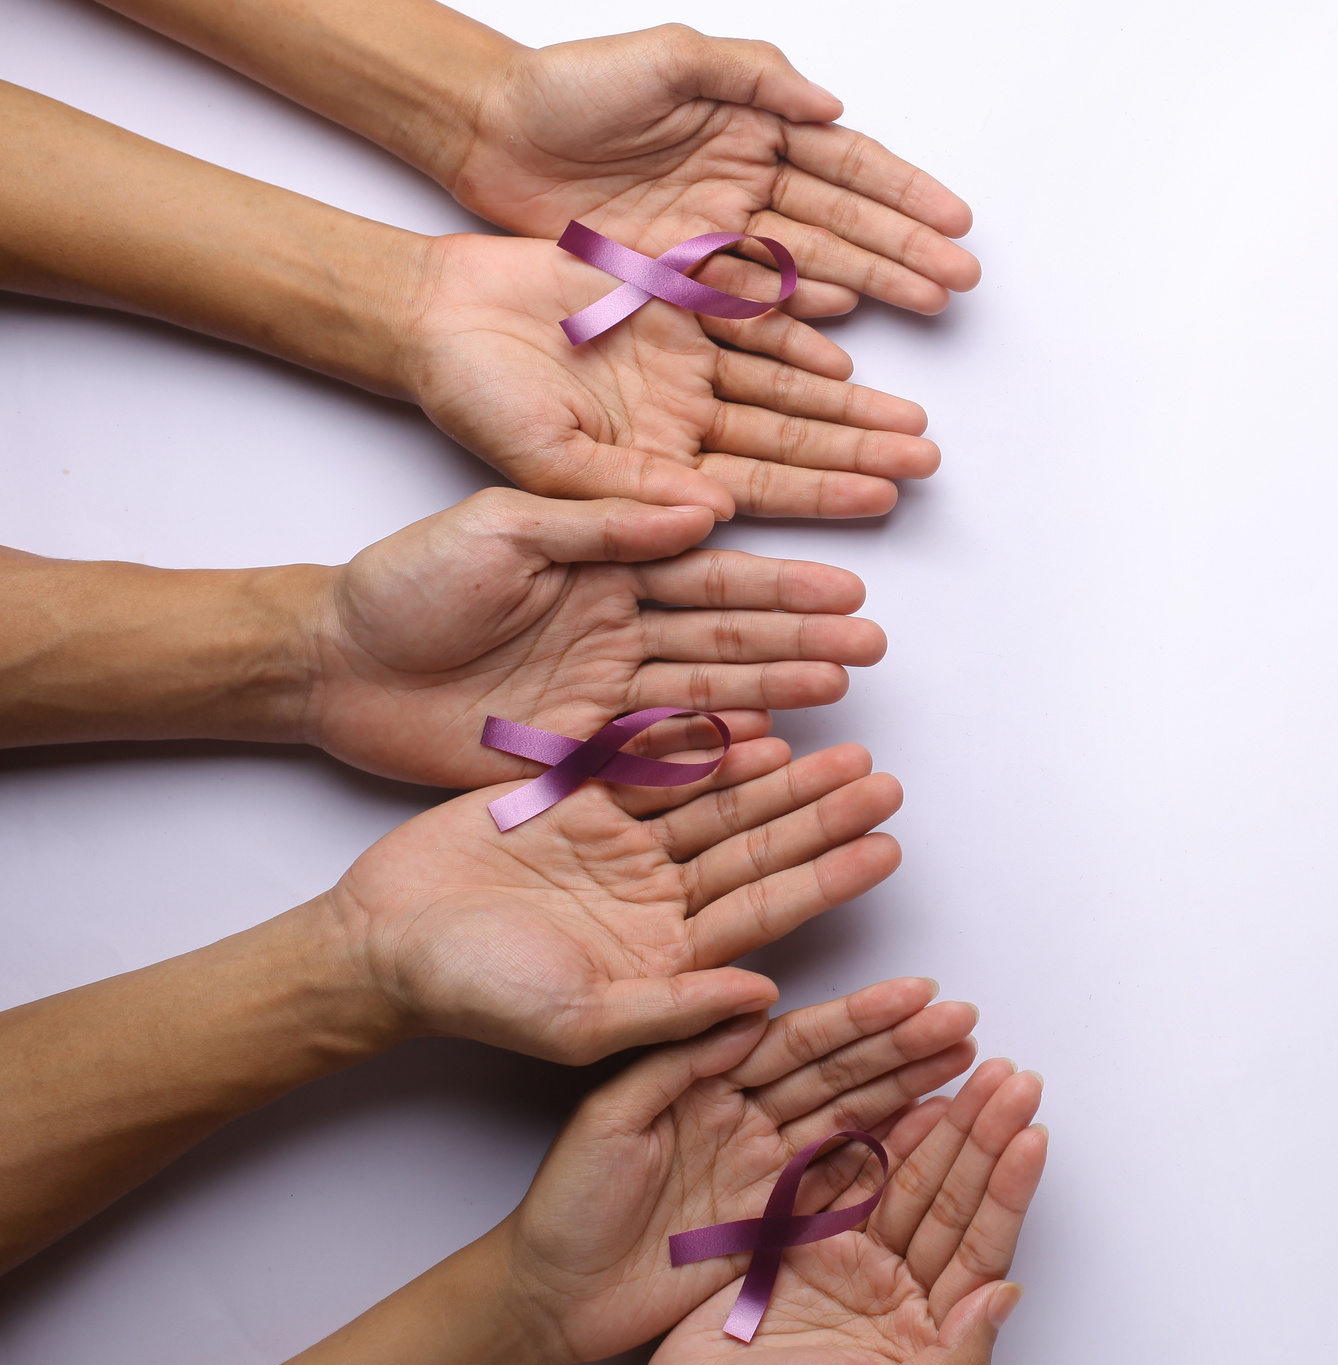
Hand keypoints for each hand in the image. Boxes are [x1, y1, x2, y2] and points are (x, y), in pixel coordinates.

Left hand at [305, 489, 883, 786]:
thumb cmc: (402, 583)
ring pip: (710, 689)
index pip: (710, 569)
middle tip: (873, 643)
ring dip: (780, 690)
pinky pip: (664, 749)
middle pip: (729, 632)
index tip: (847, 584)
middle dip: (804, 636)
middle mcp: (618, 624)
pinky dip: (720, 750)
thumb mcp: (499, 528)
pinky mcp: (581, 747)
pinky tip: (775, 747)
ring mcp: (605, 689)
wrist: (331, 668)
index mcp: (603, 560)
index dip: (780, 580)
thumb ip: (598, 521)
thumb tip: (701, 508)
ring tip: (845, 688)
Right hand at [327, 726, 901, 1062]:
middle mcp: (658, 898)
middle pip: (757, 847)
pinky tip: (753, 724)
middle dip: (822, 814)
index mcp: (670, 955)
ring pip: (718, 802)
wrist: (382, 942)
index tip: (888, 848)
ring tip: (844, 744)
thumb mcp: (581, 1022)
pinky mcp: (581, 800)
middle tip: (884, 780)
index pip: (768, 908)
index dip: (828, 877)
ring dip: (779, 776)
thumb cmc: (475, 997)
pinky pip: (653, 765)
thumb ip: (674, 1010)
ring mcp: (623, 847)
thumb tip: (763, 999)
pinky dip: (700, 745)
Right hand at [404, 231, 938, 515]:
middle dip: (856, 454)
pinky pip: (743, 314)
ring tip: (911, 417)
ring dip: (844, 400)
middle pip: (784, 445)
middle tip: (926, 462)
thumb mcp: (535, 473)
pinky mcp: (670, 305)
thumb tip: (708, 518)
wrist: (427, 319)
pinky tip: (843, 336)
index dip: (820, 506)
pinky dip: (791, 321)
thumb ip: (622, 500)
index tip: (884, 512)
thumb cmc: (466, 408)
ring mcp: (678, 368)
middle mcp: (677, 430)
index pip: (752, 502)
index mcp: (650, 485)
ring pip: (779, 387)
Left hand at [451, 26, 978, 317]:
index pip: (846, 163)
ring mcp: (718, 236)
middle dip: (907, 249)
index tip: (954, 218)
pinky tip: (842, 332)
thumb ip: (751, 74)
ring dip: (873, 286)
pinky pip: (752, 305)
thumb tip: (829, 105)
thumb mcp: (667, 57)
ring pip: (813, 266)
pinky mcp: (681, 278)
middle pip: (845, 222)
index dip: (903, 191)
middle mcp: (746, 185)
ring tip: (928, 305)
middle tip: (960, 278)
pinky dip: (798, 320)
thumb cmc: (572, 87)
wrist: (492, 134)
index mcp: (753, 127)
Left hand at [498, 979, 980, 1364]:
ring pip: (851, 1120)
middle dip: (903, 1044)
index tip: (914, 994)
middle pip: (837, 1073)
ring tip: (964, 1061)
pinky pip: (842, 1184)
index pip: (794, 1040)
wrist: (549, 1300)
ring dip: (909, 1089)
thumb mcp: (608, 1119)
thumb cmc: (563, 1208)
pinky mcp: (774, 1224)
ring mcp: (765, 1171)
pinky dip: (890, 1159)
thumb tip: (750, 1009)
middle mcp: (745, 1118)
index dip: (857, 1018)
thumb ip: (676, 1062)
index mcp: (707, 1082)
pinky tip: (933, 1132)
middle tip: (962, 1020)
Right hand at [549, 1056, 1045, 1364]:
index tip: (1031, 1135)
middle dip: (986, 1138)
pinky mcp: (809, 1234)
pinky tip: (913, 1099)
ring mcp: (857, 1256)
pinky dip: (883, 1136)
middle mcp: (902, 1287)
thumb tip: (1008, 1298)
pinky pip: (855, 1174)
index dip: (1007, 1191)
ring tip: (977, 1075)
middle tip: (1013, 1080)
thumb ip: (953, 1361)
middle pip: (954, 1200)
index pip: (980, 1248)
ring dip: (945, 1127)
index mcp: (929, 1328)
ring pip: (912, 1179)